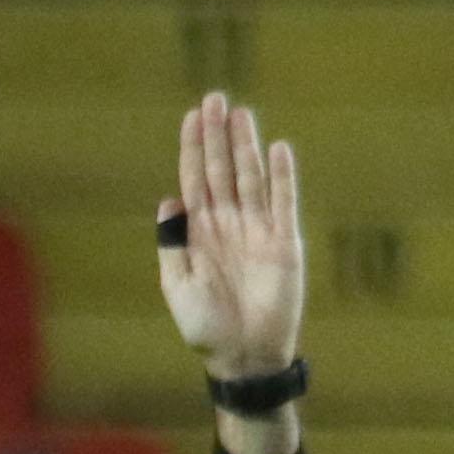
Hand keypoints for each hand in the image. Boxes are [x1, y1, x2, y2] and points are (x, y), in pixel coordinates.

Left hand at [155, 90, 303, 382]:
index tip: (192, 117)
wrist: (243, 356)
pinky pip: (283, 203)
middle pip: (222, 170)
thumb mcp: (178, 286)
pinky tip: (278, 149)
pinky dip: (281, 177)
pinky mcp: (284, 242)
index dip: (193, 148)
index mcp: (200, 233)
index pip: (195, 180)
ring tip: (241, 113)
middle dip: (218, 135)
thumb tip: (168, 200)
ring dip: (246, 146)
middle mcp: (229, 224)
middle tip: (216, 98)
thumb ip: (172, 244)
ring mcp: (258, 230)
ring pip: (250, 178)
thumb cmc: (206, 328)